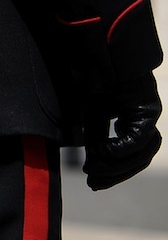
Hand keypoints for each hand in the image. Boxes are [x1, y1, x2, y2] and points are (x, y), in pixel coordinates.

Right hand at [83, 72, 161, 190]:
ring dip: (117, 167)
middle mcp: (144, 121)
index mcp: (133, 122)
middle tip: (94, 183)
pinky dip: (118, 150)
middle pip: (139, 160)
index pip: (131, 157)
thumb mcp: (91, 118)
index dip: (113, 174)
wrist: (101, 56)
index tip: (94, 184)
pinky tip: (100, 150)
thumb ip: (95, 141)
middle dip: (115, 175)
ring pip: (142, 154)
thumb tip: (93, 167)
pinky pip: (137, 140)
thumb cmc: (95, 80)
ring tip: (93, 168)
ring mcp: (148, 116)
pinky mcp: (147, 110)